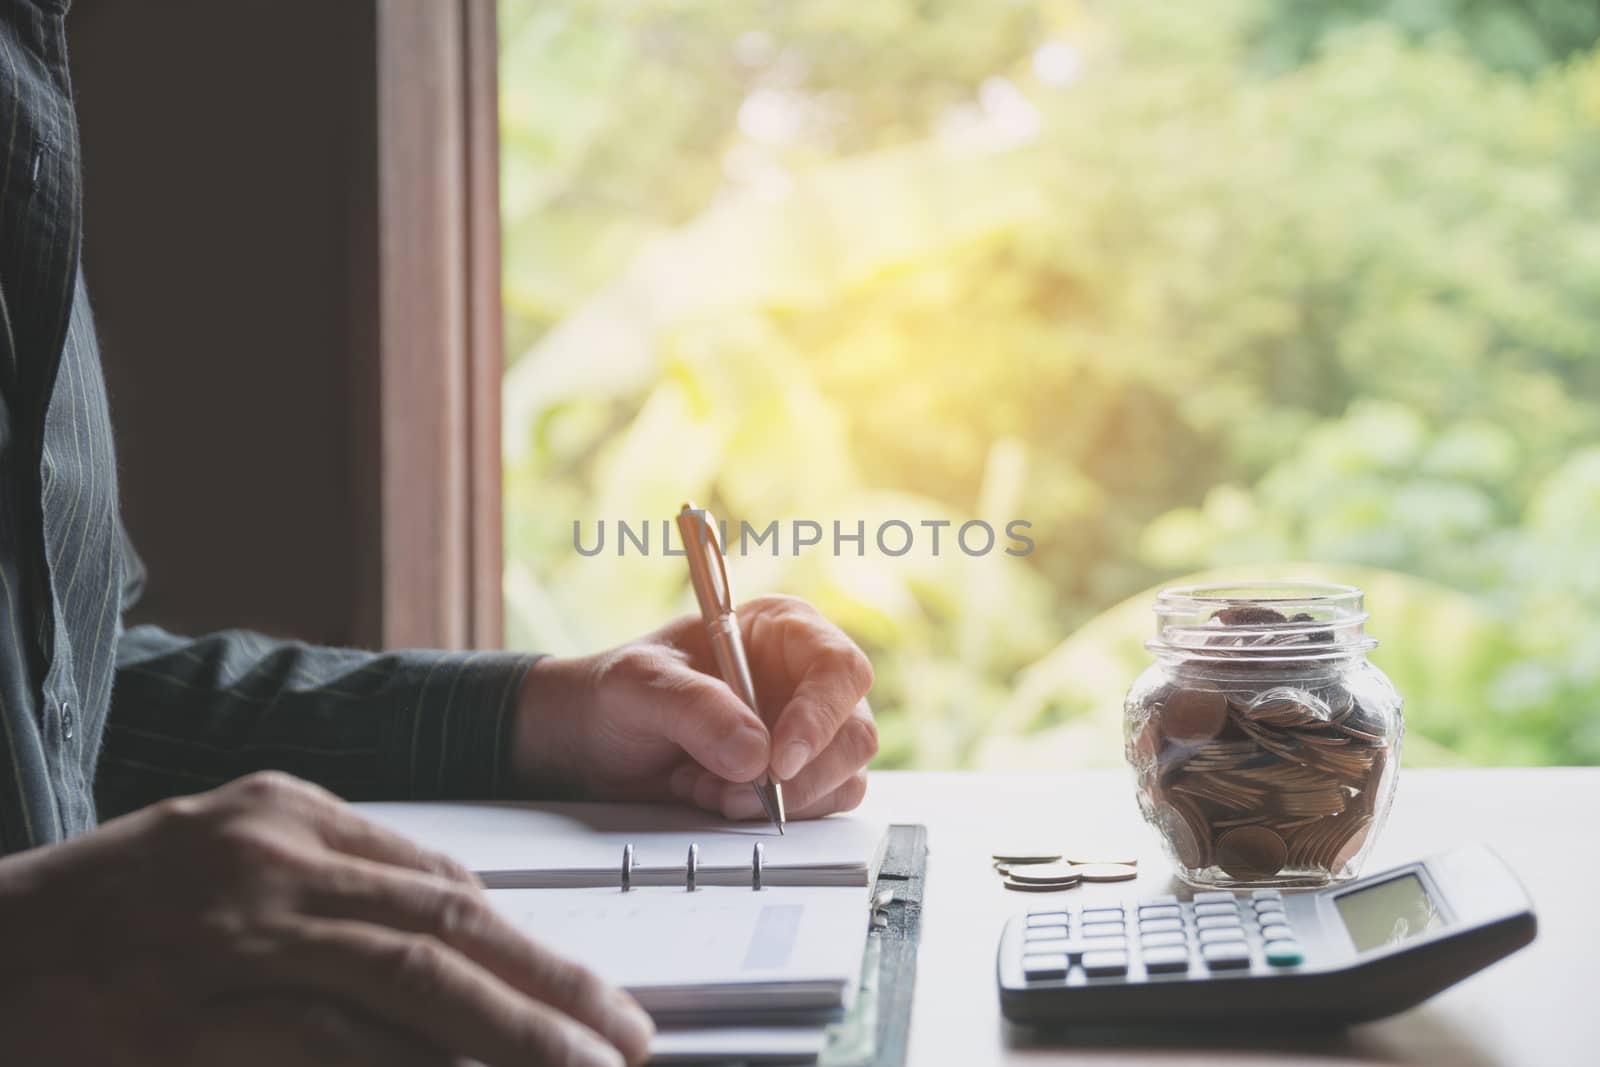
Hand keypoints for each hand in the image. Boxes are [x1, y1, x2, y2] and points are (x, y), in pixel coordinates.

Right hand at [0, 772, 652, 1066]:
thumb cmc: (94, 916)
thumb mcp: (221, 859)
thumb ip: (335, 885)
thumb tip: (454, 931)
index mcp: (286, 813)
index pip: (444, 878)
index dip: (529, 942)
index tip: (587, 990)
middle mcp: (270, 862)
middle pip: (449, 924)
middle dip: (553, 986)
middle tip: (627, 1036)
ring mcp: (226, 938)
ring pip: (409, 983)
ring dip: (511, 1034)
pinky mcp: (183, 1022)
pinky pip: (323, 1049)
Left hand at [512, 595, 876, 819]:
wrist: (593, 741)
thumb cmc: (617, 693)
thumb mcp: (638, 686)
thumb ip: (694, 709)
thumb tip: (754, 754)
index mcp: (782, 630)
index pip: (838, 668)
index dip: (820, 716)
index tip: (779, 760)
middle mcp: (805, 679)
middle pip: (854, 731)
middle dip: (799, 775)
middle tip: (736, 793)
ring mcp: (807, 731)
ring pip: (843, 776)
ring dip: (779, 800)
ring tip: (707, 788)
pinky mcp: (799, 776)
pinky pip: (820, 806)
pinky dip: (770, 815)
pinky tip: (715, 797)